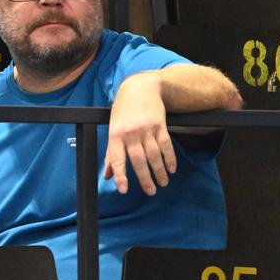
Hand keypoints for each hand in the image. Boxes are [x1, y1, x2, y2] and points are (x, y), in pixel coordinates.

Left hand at [105, 71, 175, 194]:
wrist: (140, 88)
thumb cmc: (123, 110)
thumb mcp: (113, 128)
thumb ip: (111, 153)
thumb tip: (107, 175)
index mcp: (116, 134)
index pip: (116, 159)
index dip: (120, 175)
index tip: (123, 189)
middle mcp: (131, 133)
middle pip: (138, 160)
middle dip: (145, 178)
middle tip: (151, 192)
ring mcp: (146, 129)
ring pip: (154, 155)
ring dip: (159, 171)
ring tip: (163, 183)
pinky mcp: (160, 126)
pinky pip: (166, 146)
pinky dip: (170, 159)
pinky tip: (171, 169)